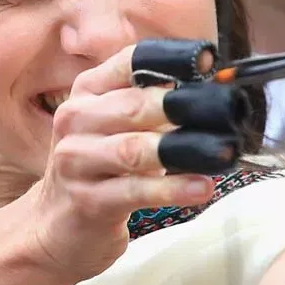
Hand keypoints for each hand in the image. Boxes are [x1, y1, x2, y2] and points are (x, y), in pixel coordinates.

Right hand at [26, 46, 217, 280]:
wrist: (56, 227)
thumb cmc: (101, 168)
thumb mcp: (118, 125)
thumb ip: (154, 102)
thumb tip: (212, 90)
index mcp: (88, 90)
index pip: (131, 61)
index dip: (171, 58)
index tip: (208, 60)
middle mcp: (76, 118)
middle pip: (135, 105)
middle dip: (183, 107)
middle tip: (228, 111)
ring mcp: (77, 161)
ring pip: (134, 149)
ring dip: (183, 149)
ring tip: (223, 152)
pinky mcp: (87, 201)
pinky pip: (135, 191)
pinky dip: (171, 189)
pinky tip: (201, 188)